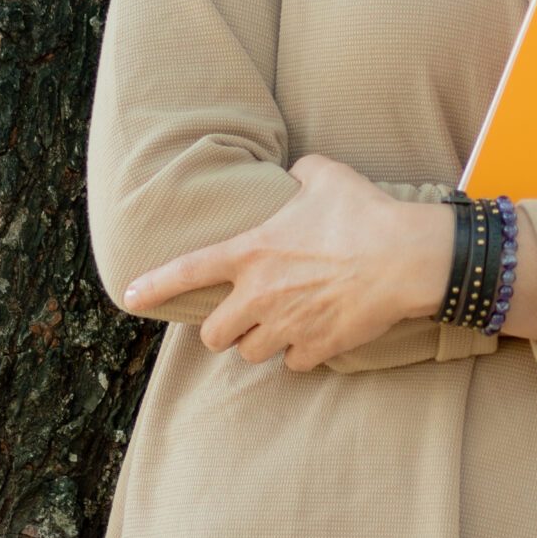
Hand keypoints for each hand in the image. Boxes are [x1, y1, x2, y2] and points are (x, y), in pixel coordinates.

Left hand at [121, 153, 437, 368]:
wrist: (405, 257)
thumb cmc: (364, 212)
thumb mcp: (326, 174)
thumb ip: (300, 173)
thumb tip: (298, 175)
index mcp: (252, 252)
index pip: (187, 271)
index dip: (154, 286)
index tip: (131, 296)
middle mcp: (259, 294)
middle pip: (214, 335)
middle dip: (225, 328)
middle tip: (245, 315)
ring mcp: (286, 325)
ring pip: (251, 354)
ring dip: (263, 342)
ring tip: (284, 324)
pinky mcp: (316, 347)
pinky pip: (293, 364)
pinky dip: (301, 352)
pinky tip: (317, 334)